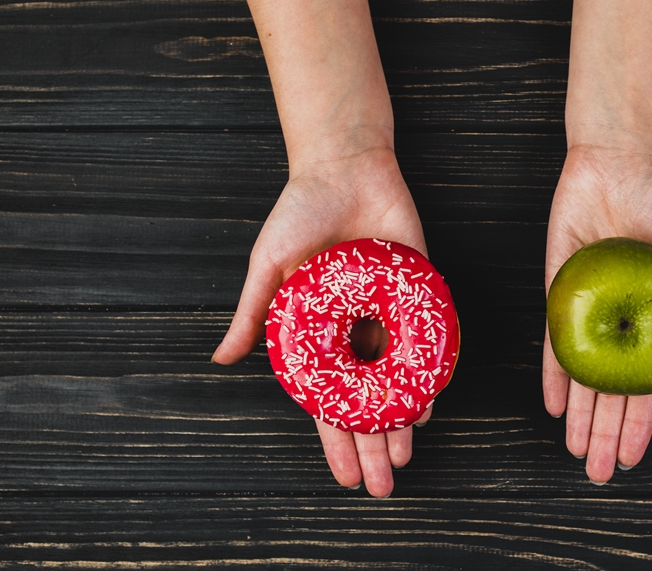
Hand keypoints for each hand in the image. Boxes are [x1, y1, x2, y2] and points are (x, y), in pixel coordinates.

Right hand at [212, 147, 430, 497]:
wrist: (345, 167)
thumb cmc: (300, 212)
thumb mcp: (269, 264)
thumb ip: (252, 313)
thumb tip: (221, 359)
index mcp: (318, 333)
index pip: (328, 400)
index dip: (336, 440)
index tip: (345, 476)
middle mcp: (355, 332)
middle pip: (367, 401)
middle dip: (374, 443)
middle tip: (385, 484)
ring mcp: (388, 316)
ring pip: (398, 382)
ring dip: (402, 420)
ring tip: (406, 455)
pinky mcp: (418, 294)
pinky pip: (426, 343)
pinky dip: (429, 374)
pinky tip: (430, 404)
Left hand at [543, 145, 651, 483]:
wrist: (616, 165)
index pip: (648, 384)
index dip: (640, 422)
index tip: (633, 456)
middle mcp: (620, 323)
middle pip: (612, 389)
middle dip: (606, 431)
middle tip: (597, 471)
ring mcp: (589, 311)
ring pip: (582, 375)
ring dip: (579, 414)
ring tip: (576, 450)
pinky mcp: (559, 293)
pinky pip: (553, 342)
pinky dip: (553, 374)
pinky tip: (554, 405)